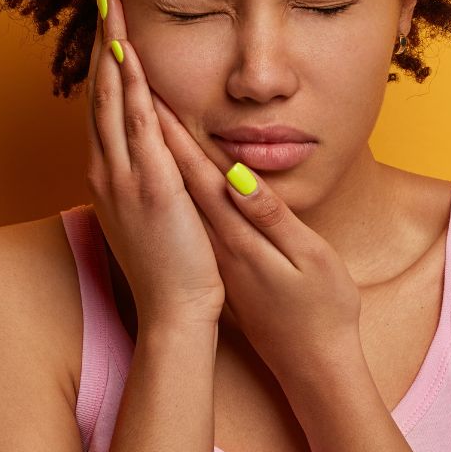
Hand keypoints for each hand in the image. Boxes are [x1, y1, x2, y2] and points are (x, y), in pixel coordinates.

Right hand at [84, 0, 223, 333]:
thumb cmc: (167, 270)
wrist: (174, 311)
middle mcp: (106, 170)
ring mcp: (124, 176)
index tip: (107, 25)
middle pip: (99, 92)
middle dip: (102, 41)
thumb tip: (146, 163)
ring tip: (112, 8)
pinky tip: (128, 55)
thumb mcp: (146, 218)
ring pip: (111, 100)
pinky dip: (128, 88)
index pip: (101, 106)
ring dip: (111, 50)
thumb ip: (142, 184)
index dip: (103, 62)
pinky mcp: (150, 184)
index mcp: (107, 176)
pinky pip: (136, 125)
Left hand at [148, 95, 363, 387]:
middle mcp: (215, 245)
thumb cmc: (322, 311)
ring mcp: (214, 257)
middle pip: (176, 178)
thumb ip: (270, 217)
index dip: (173, 129)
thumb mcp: (307, 261)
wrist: (312, 366)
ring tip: (133, 113)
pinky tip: (160, 168)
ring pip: (175, 195)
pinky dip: (169, 183)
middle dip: (152, 129)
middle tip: (128, 85)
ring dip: (154, 152)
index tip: (151, 91)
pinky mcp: (220, 268)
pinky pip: (186, 215)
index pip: (195, 172)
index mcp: (236, 236)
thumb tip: (237, 178)